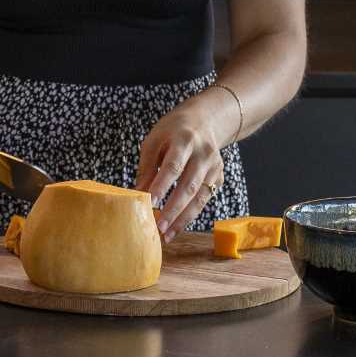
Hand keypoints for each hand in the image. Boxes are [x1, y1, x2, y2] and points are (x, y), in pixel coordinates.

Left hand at [136, 103, 225, 239]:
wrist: (203, 121)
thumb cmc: (173, 131)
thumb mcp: (155, 140)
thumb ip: (147, 167)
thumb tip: (137, 195)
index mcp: (185, 139)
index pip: (173, 165)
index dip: (162, 185)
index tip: (151, 203)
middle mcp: (204, 153)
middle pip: (189, 185)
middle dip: (173, 209)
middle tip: (158, 227)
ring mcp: (214, 167)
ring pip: (199, 197)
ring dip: (183, 219)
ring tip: (167, 235)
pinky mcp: (219, 178)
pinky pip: (204, 200)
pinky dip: (190, 216)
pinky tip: (177, 227)